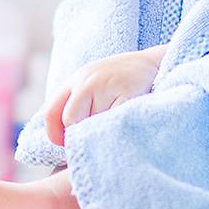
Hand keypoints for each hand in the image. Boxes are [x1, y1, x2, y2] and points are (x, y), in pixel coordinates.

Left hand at [44, 44, 168, 145]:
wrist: (157, 63)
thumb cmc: (124, 81)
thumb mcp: (95, 84)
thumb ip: (78, 104)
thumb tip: (65, 141)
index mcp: (76, 79)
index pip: (51, 113)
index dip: (56, 135)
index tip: (67, 145)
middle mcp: (87, 80)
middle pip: (71, 121)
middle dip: (81, 134)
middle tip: (97, 135)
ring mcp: (106, 85)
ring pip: (92, 124)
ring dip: (103, 130)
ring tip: (118, 120)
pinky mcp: (127, 93)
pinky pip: (113, 123)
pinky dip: (117, 128)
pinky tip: (126, 121)